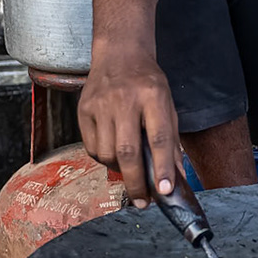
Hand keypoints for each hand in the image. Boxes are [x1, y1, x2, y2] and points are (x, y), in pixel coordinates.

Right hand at [77, 42, 181, 206]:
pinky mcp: (83, 111)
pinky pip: (92, 148)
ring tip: (130, 169)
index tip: (165, 191)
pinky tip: (113, 152)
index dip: (162, 168)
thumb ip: (171, 141)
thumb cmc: (147, 83)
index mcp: (153, 95)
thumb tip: (175, 178)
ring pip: (108, 154)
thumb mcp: (167, 104)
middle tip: (143, 202)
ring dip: (120, 170)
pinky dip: (105, 158)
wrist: (119, 54)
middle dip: (136, 182)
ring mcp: (100, 105)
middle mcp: (125, 100)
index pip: (159, 137)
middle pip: (128, 151)